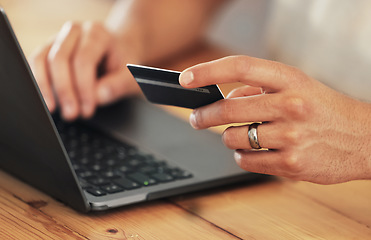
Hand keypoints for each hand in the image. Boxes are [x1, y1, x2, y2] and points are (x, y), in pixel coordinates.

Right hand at [30, 21, 140, 120]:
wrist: (117, 52)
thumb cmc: (122, 64)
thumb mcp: (130, 76)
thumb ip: (119, 85)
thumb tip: (99, 96)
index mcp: (98, 34)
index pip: (84, 60)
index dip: (83, 88)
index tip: (87, 109)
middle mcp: (76, 31)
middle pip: (60, 59)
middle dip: (64, 90)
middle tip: (71, 114)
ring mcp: (59, 38)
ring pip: (42, 60)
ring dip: (46, 88)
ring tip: (55, 110)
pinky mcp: (48, 49)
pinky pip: (36, 63)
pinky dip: (39, 83)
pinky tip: (48, 100)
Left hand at [179, 56, 370, 183]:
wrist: (363, 138)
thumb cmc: (323, 108)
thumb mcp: (297, 86)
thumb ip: (258, 88)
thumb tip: (225, 96)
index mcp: (290, 80)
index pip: (240, 67)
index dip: (208, 71)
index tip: (186, 78)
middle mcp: (290, 105)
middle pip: (228, 108)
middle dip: (204, 115)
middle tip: (197, 118)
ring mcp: (291, 137)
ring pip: (233, 138)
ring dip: (229, 137)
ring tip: (241, 134)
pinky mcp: (292, 164)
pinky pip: (246, 160)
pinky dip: (242, 156)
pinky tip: (254, 150)